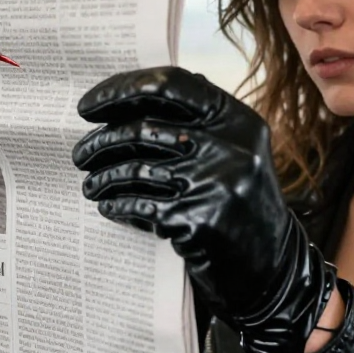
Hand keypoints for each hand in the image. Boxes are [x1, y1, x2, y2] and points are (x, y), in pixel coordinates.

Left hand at [72, 67, 335, 352]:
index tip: (88, 106)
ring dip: (103, 177)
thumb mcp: (234, 151)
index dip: (122, 89)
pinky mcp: (202, 221)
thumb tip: (126, 99)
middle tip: (80, 154)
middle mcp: (231, 146)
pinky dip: (117, 205)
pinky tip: (108, 207)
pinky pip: (142, 206)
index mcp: (237, 119)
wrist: (272, 267)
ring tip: (89, 184)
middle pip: (144, 128)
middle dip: (101, 141)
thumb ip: (196, 121)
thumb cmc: (240, 203)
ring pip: (137, 169)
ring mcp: (217, 183)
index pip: (170, 85)